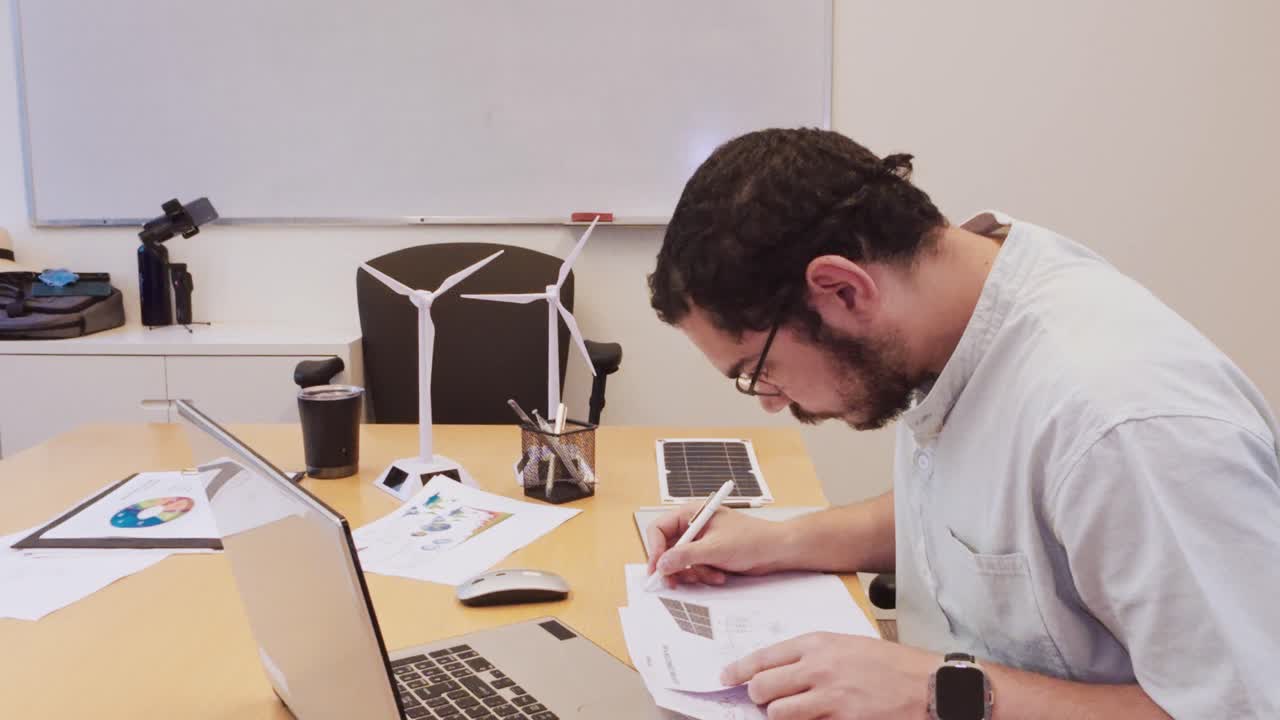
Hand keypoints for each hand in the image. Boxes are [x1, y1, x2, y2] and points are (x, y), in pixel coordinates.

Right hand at [645, 503, 794, 587]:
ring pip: (679, 563)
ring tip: (712, 575)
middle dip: (673, 567)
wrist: (776, 551)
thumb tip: (661, 564)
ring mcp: (700, 543)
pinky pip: (693, 570)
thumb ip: (686, 556)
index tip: (656, 568)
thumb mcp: (715, 548)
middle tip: (672, 583)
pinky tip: (719, 575)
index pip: (659, 529)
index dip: (654, 549)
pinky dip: (703, 576)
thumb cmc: (752, 540)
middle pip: (666, 548)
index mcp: (691, 514)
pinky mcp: (708, 556)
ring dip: (693, 574)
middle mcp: (693, 527)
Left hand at [721, 632, 936, 719]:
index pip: (764, 657)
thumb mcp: (848, 646)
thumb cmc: (891, 665)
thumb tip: (780, 670)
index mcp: (819, 644)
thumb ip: (813, 656)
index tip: (726, 677)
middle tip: (762, 701)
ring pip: (778, 712)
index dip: (739, 670)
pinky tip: (814, 719)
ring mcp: (830, 698)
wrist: (929, 685)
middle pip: (763, 687)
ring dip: (778, 716)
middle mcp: (819, 668)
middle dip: (757, 697)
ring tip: (790, 713)